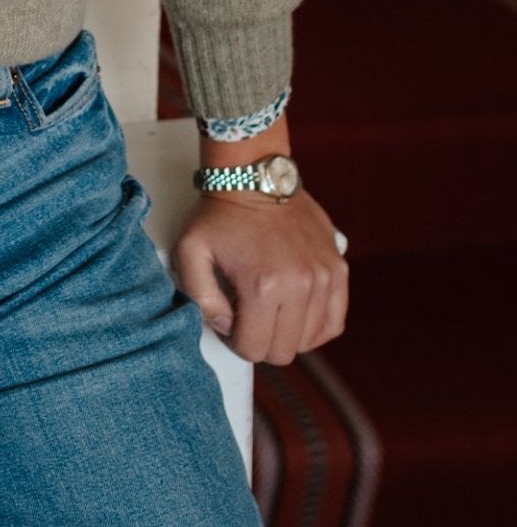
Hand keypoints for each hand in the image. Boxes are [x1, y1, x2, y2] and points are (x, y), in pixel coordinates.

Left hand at [172, 188, 347, 364]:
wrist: (254, 175)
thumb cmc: (221, 213)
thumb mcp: (190, 250)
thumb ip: (199, 297)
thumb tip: (225, 325)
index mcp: (263, 285)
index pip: (253, 348)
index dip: (235, 340)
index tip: (229, 320)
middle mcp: (300, 285)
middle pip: (283, 351)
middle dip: (260, 341)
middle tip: (247, 317)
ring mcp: (323, 278)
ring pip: (309, 340)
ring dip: (287, 333)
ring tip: (269, 310)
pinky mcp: (338, 269)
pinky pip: (334, 322)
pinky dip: (315, 327)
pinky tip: (296, 316)